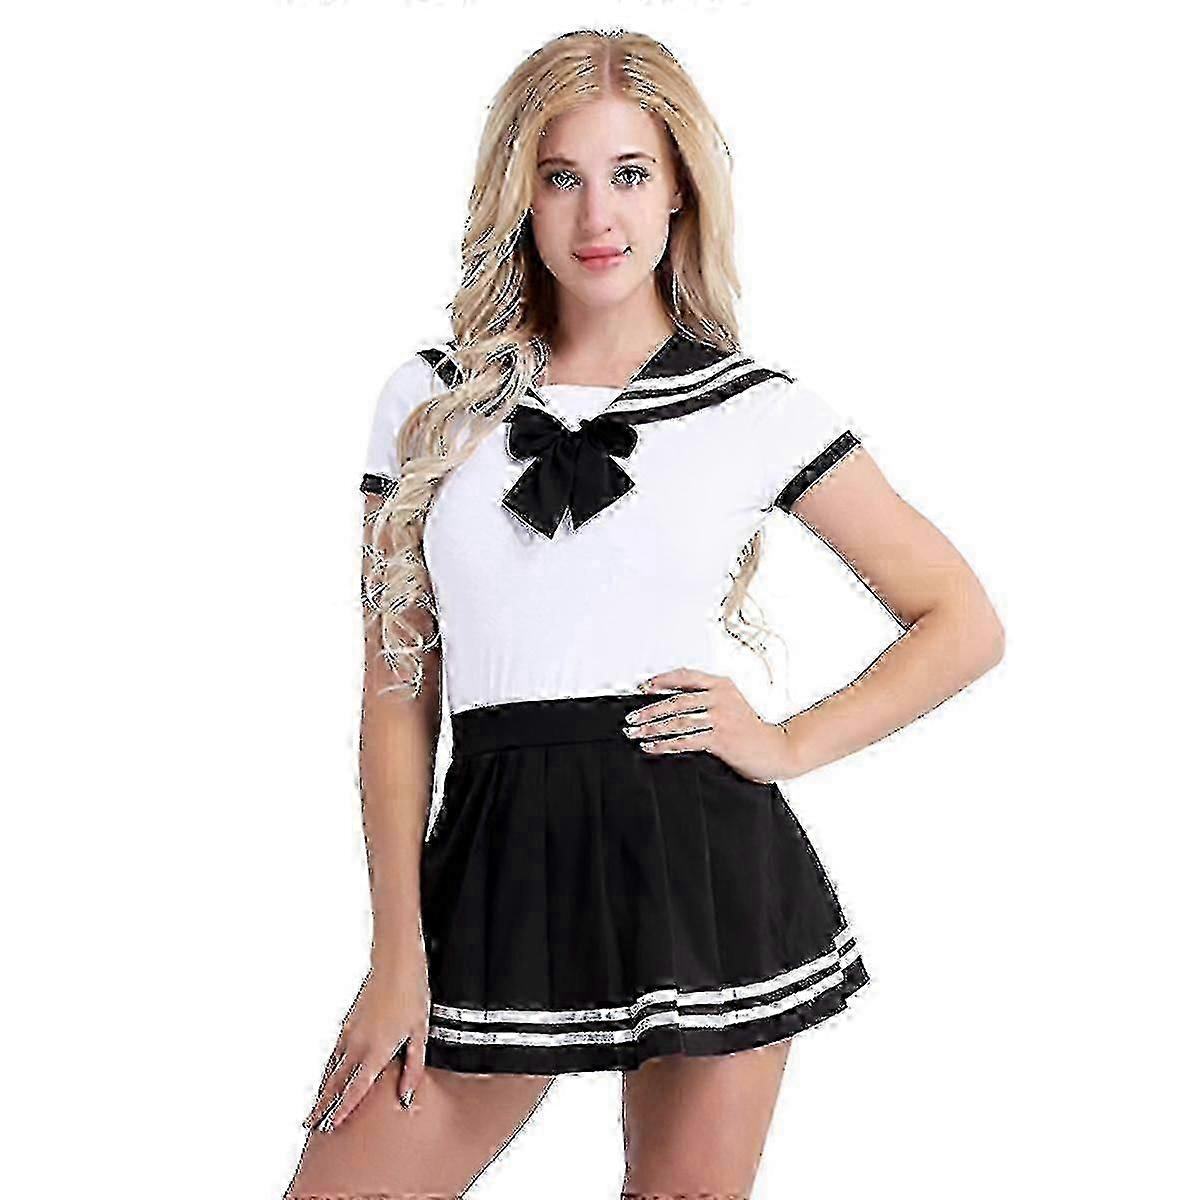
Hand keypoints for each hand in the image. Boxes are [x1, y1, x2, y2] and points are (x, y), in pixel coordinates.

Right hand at [302, 952, 429, 1132]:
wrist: (395, 961)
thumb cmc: (411, 992)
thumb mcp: (420, 1032)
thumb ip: (412, 1068)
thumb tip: (405, 1096)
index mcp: (378, 1049)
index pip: (356, 1089)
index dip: (343, 1110)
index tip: (331, 1126)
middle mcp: (359, 1044)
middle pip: (336, 1082)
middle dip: (323, 1106)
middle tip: (311, 1126)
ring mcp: (350, 1032)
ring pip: (332, 1068)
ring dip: (323, 1089)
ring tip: (315, 1108)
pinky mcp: (348, 1022)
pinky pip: (335, 1053)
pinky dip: (328, 1069)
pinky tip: (328, 1076)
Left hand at [623, 668, 794, 783]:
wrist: (776, 749)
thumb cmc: (751, 729)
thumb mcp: (732, 704)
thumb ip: (707, 699)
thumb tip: (670, 703)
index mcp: (722, 684)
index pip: (686, 676)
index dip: (662, 681)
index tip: (643, 688)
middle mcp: (721, 697)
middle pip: (676, 701)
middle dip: (649, 710)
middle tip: (632, 718)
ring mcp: (721, 718)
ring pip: (677, 721)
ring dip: (652, 728)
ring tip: (636, 733)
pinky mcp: (720, 738)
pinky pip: (685, 740)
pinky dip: (664, 744)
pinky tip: (652, 747)